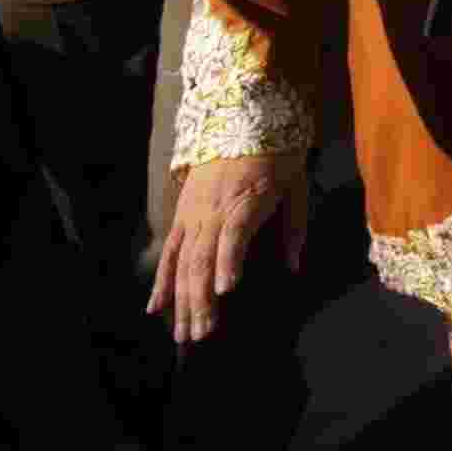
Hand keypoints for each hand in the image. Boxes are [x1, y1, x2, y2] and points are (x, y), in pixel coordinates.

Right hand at [147, 152, 309, 343]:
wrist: (242, 115)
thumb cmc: (277, 152)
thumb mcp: (296, 183)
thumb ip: (294, 227)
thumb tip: (293, 267)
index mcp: (245, 199)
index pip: (233, 233)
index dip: (227, 260)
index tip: (226, 289)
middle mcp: (212, 209)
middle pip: (202, 258)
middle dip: (201, 299)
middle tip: (202, 335)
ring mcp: (193, 213)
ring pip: (183, 262)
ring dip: (182, 300)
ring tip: (184, 334)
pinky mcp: (182, 214)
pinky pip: (170, 251)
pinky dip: (162, 280)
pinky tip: (155, 308)